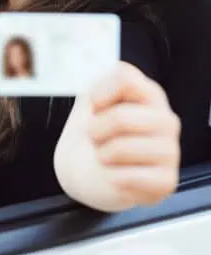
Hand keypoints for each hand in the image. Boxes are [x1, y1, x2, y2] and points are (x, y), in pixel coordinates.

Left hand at [54, 62, 180, 211]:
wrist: (85, 170)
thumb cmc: (91, 134)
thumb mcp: (89, 101)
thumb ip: (99, 82)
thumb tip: (105, 73)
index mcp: (149, 94)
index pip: (125, 78)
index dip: (100, 93)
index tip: (94, 105)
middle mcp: (165, 119)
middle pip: (121, 116)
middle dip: (96, 130)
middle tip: (95, 136)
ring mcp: (170, 151)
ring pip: (122, 147)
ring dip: (102, 155)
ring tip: (106, 155)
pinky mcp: (167, 180)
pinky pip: (129, 176)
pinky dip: (112, 176)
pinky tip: (117, 174)